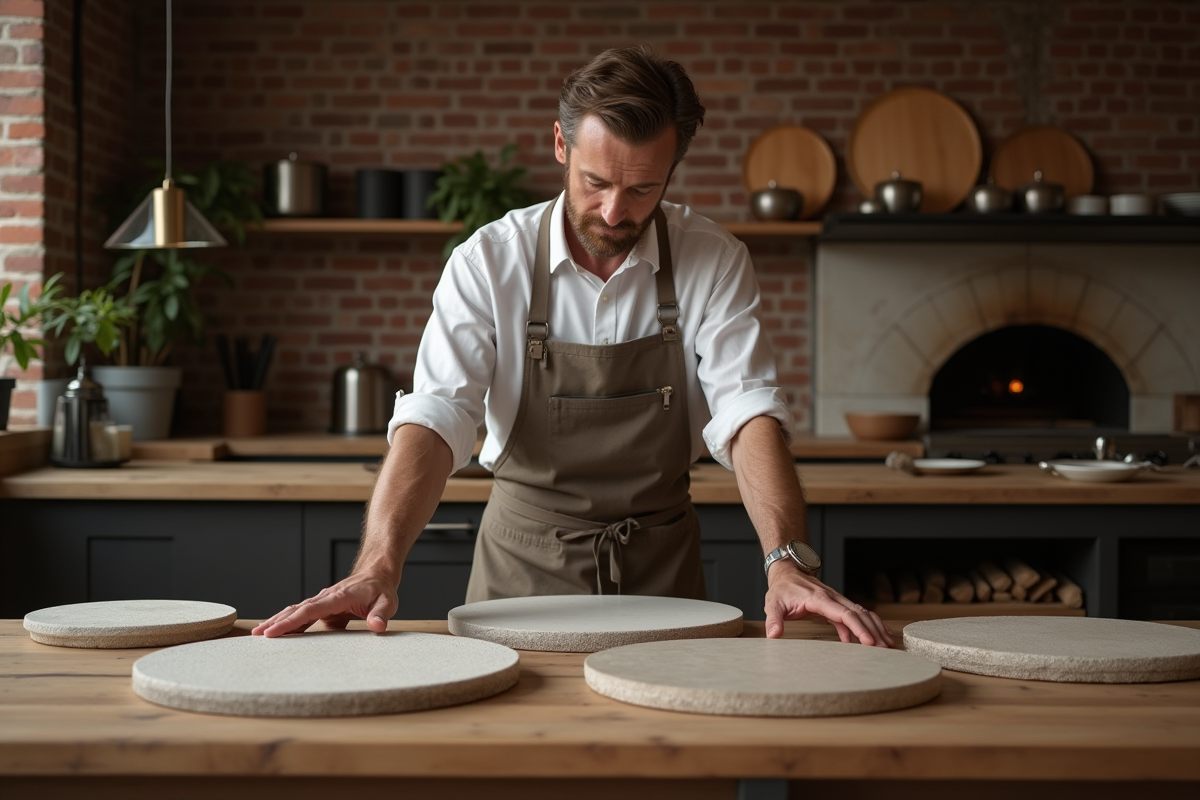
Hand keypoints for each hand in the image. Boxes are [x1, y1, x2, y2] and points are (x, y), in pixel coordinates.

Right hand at [251, 570, 398, 637]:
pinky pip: (303, 615)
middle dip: (276, 622)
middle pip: (297, 610)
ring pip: (296, 611)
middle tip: (257, 635)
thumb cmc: (381, 589)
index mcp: (338, 597)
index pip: (310, 610)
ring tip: (258, 633)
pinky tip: (277, 631)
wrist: (377, 573)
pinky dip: (289, 622)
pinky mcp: (323, 607)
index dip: (291, 622)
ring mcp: (323, 601)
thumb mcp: (388, 602)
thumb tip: (377, 627)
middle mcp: (326, 597)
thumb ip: (381, 614)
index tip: (273, 631)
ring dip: (278, 620)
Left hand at [764, 561, 893, 646]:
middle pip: (858, 614)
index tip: (868, 642)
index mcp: (819, 599)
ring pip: (860, 613)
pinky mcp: (836, 605)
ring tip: (886, 644)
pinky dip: (864, 626)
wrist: (787, 572)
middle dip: (872, 631)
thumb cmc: (781, 588)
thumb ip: (774, 619)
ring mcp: (836, 600)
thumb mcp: (773, 603)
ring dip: (874, 627)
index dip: (858, 628)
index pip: (844, 613)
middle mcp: (832, 598)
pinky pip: (854, 615)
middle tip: (884, 649)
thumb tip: (773, 635)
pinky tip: (870, 639)